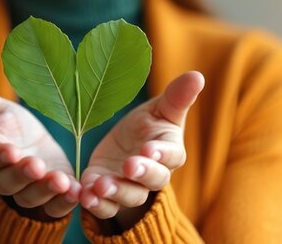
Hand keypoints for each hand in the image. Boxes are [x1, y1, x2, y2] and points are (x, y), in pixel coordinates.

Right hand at [0, 68, 79, 217]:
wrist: (31, 141)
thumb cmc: (5, 123)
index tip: (11, 150)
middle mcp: (3, 178)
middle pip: (9, 183)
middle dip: (23, 175)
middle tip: (37, 166)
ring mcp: (28, 190)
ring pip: (32, 197)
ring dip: (46, 191)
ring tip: (61, 181)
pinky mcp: (50, 197)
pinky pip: (55, 206)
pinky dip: (65, 202)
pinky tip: (78, 192)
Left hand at [79, 71, 204, 220]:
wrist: (123, 149)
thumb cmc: (147, 127)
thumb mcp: (160, 110)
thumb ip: (177, 98)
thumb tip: (198, 76)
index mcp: (168, 153)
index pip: (170, 156)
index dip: (160, 154)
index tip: (148, 149)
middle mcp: (152, 176)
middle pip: (152, 181)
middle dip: (140, 174)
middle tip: (127, 166)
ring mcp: (129, 189)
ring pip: (127, 197)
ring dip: (114, 192)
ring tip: (99, 186)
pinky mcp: (107, 197)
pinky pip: (104, 207)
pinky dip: (95, 204)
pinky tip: (83, 195)